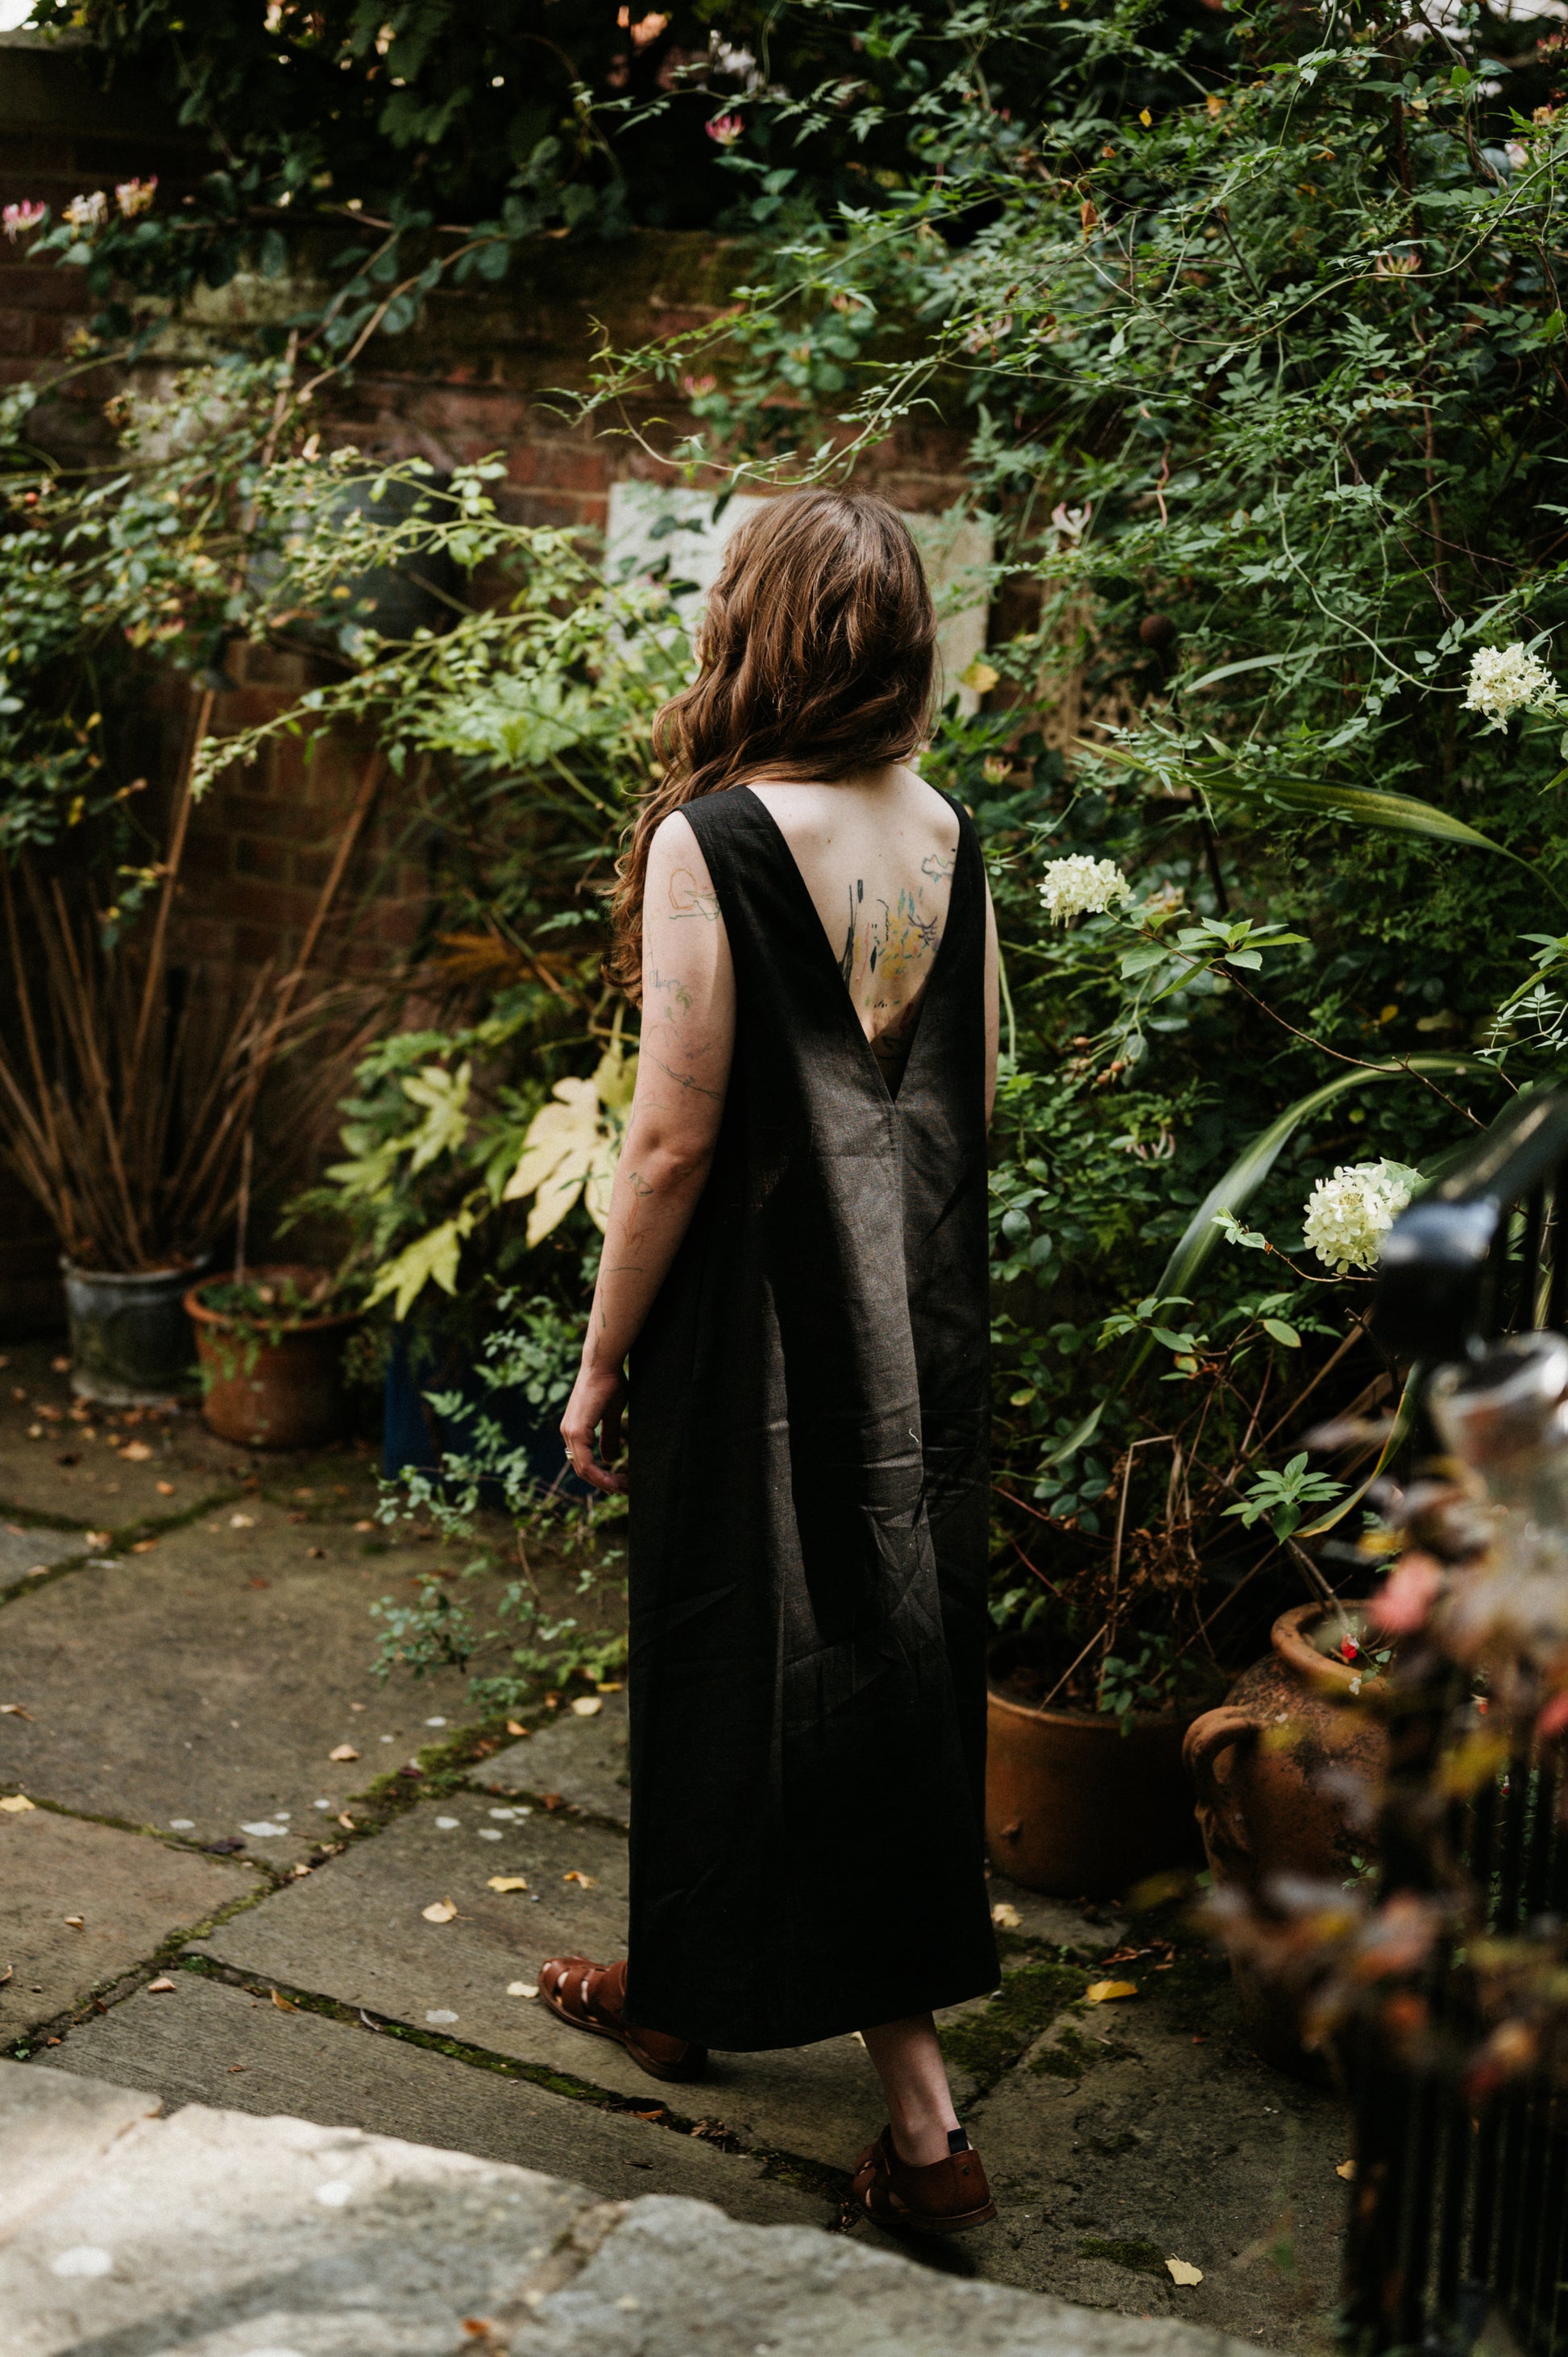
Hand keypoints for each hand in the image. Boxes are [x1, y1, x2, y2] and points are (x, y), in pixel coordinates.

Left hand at [560, 1360, 627, 1494]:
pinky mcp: (576, 1430)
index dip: (601, 1476)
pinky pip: (585, 1462)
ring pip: (583, 1469)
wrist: (604, 1364)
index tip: (620, 1483)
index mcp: (575, 1430)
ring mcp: (570, 1432)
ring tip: (623, 1488)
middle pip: (582, 1469)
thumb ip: (609, 1437)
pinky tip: (613, 1480)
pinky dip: (599, 1475)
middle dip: (604, 1483)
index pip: (584, 1462)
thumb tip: (608, 1459)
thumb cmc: (609, 1383)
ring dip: (603, 1482)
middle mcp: (568, 1433)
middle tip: (624, 1490)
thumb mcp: (611, 1415)